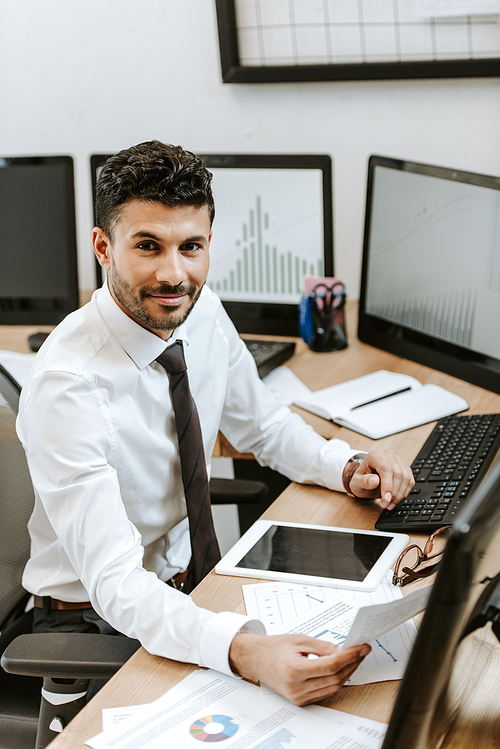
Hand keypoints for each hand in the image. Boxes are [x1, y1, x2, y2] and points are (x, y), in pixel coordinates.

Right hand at [228, 633, 369, 705]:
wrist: (255, 659)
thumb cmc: (272, 648)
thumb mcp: (298, 640)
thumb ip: (322, 646)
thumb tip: (342, 650)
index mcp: (294, 670)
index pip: (331, 665)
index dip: (350, 656)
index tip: (361, 648)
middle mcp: (296, 687)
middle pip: (335, 678)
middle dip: (352, 663)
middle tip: (361, 651)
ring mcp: (298, 697)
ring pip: (333, 687)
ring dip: (347, 673)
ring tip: (354, 658)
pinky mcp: (300, 701)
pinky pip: (325, 692)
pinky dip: (336, 680)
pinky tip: (341, 669)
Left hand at [348, 450, 413, 509]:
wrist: (366, 480)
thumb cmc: (361, 480)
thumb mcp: (356, 483)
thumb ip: (363, 481)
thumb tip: (374, 480)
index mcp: (375, 456)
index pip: (385, 468)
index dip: (388, 485)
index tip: (386, 498)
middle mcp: (388, 456)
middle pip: (398, 473)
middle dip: (393, 493)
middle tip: (385, 504)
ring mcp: (398, 461)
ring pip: (406, 478)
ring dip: (399, 495)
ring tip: (389, 504)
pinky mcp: (405, 468)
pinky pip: (410, 481)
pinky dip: (404, 493)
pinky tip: (395, 500)